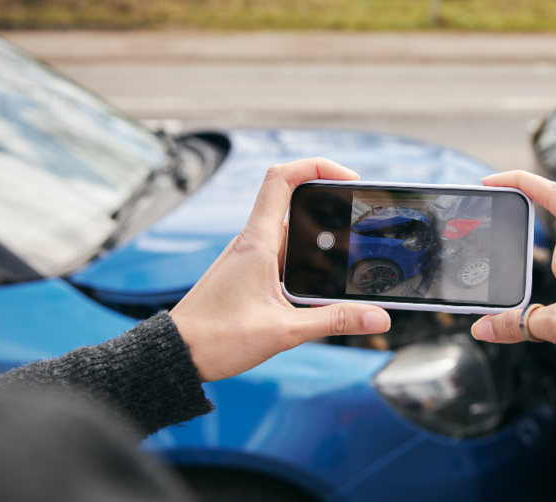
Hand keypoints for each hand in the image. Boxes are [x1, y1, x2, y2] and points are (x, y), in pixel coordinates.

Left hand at [170, 158, 391, 381]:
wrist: (176, 354)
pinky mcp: (248, 273)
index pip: (282, 179)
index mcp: (256, 243)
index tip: (349, 179)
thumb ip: (334, 322)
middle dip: (330, 209)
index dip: (317, 165)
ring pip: (291, 233)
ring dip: (319, 241)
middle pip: (294, 203)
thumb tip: (380, 317)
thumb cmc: (216, 340)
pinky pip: (282, 254)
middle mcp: (251, 242)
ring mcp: (248, 257)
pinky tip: (321, 285)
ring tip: (349, 260)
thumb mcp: (284, 332)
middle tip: (360, 224)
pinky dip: (306, 260)